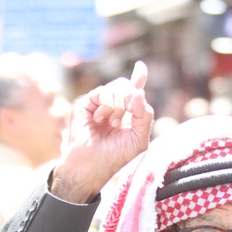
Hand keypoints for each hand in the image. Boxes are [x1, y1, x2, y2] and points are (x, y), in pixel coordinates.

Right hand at [50, 61, 152, 202]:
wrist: (92, 164)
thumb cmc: (115, 156)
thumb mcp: (138, 138)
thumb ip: (145, 116)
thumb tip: (139, 92)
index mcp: (126, 114)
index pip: (134, 91)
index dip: (139, 78)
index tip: (141, 67)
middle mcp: (112, 106)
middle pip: (128, 86)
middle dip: (131, 100)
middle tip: (125, 117)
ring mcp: (99, 103)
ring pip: (118, 86)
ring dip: (119, 106)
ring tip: (113, 123)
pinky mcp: (86, 102)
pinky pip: (104, 91)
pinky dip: (107, 106)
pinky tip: (100, 119)